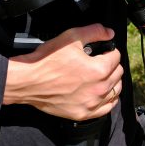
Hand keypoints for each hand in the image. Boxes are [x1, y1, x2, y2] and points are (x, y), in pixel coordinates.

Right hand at [4, 24, 122, 120]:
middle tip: (99, 62)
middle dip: (111, 65)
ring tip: (102, 76)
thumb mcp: (71, 37)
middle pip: (117, 73)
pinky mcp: (82, 114)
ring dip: (112, 82)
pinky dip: (108, 100)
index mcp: (99, 70)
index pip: (116, 57)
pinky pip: (106, 108)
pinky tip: (102, 93)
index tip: (102, 51)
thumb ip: (95, 31)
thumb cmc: (47, 60)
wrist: (26, 81)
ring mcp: (90, 103)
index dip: (109, 50)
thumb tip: (110, 33)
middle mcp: (98, 89)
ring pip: (115, 91)